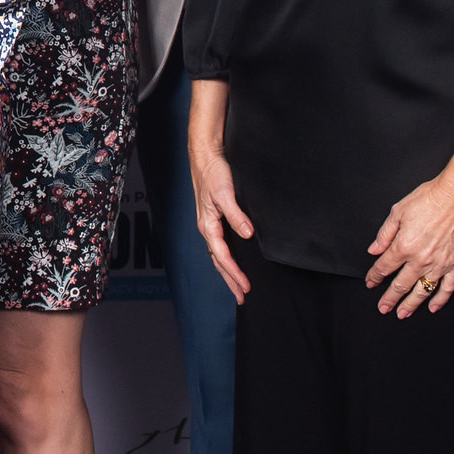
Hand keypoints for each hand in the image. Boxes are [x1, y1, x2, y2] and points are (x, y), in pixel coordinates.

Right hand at [188, 139, 253, 303]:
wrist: (205, 155)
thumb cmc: (212, 172)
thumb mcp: (225, 193)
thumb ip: (236, 215)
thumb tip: (247, 234)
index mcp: (208, 224)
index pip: (222, 256)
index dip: (234, 273)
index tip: (246, 287)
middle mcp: (208, 227)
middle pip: (218, 261)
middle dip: (230, 280)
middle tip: (243, 297)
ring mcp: (211, 223)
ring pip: (218, 254)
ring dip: (228, 271)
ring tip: (238, 286)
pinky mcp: (215, 217)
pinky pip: (220, 244)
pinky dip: (227, 257)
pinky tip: (234, 260)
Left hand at [364, 164, 453, 316]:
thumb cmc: (430, 199)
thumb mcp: (398, 211)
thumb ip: (385, 234)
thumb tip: (374, 250)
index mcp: (404, 245)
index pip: (384, 267)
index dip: (374, 276)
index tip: (370, 283)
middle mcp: (421, 259)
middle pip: (401, 284)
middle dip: (389, 298)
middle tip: (383, 308)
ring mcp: (440, 264)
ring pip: (423, 291)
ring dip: (411, 304)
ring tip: (402, 314)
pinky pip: (448, 288)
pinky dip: (440, 300)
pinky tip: (432, 307)